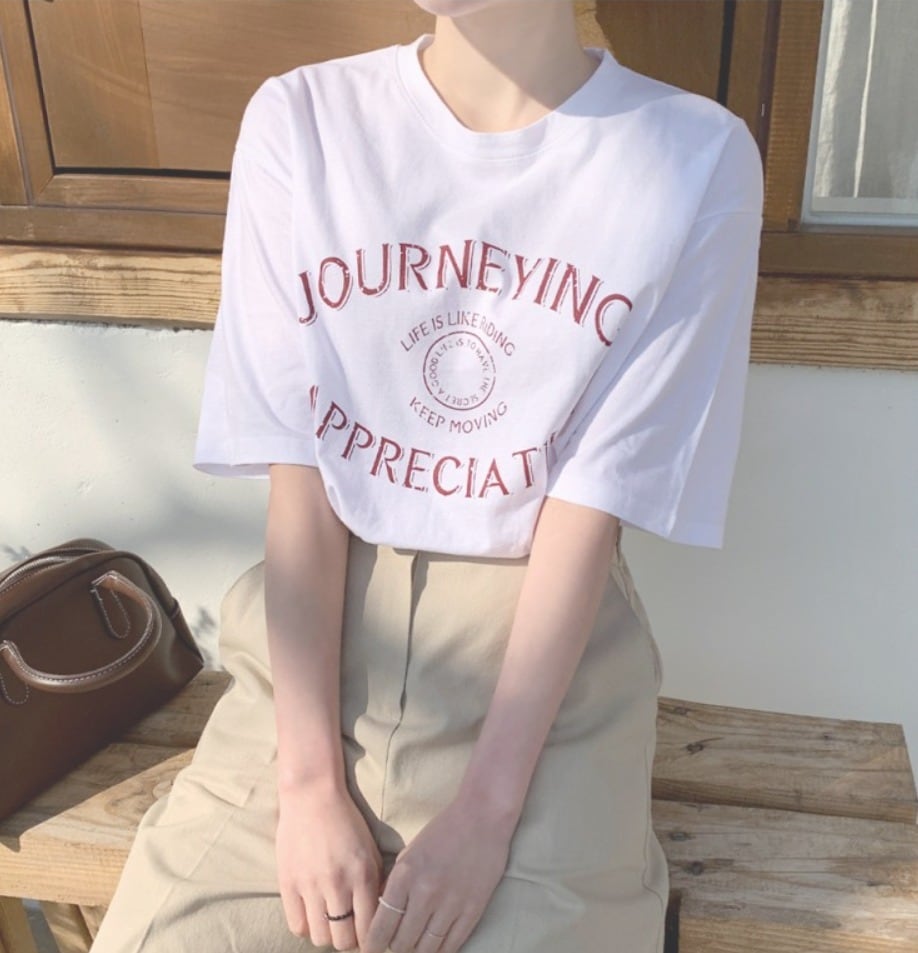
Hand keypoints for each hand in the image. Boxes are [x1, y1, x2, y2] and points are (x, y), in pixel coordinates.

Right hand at [276, 781, 382, 950]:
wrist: (312, 796)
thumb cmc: (346, 821)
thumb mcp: (370, 849)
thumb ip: (376, 883)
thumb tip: (379, 915)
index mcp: (363, 874)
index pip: (370, 929)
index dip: (371, 940)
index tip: (369, 939)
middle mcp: (338, 883)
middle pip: (344, 941)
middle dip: (349, 942)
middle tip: (349, 932)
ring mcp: (311, 885)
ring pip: (320, 938)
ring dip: (328, 935)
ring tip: (330, 923)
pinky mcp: (288, 883)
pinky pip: (297, 926)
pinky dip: (306, 927)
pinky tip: (313, 915)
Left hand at [364, 797, 513, 952]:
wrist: (482, 817)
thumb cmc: (442, 831)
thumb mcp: (409, 853)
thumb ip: (394, 884)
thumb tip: (380, 915)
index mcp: (404, 875)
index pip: (381, 926)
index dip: (373, 945)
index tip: (371, 950)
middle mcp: (425, 893)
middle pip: (402, 943)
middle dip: (395, 947)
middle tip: (396, 942)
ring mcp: (451, 904)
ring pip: (426, 949)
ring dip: (417, 951)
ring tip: (415, 944)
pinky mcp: (473, 910)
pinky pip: (451, 945)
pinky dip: (440, 951)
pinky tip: (435, 946)